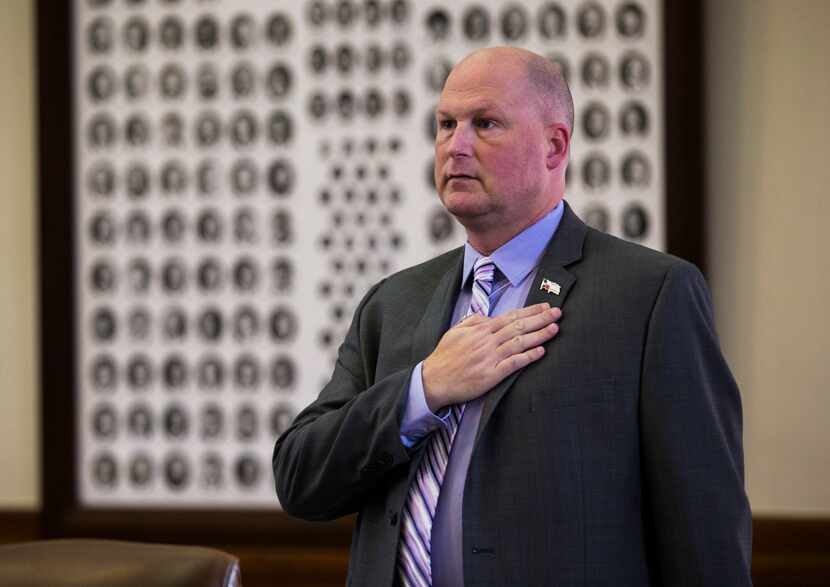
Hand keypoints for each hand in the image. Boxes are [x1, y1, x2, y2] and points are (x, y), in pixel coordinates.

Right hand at [422, 303, 561, 411]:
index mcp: (480, 329)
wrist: (434, 379)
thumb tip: (487, 316)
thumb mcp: (455, 331)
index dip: (530, 311)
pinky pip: (513, 363)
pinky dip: (528, 356)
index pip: (510, 317)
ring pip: (519, 342)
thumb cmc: (445, 356)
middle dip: (540, 318)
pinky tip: (541, 351)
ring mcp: (490, 357)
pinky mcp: (491, 374)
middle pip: (519, 326)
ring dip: (539, 335)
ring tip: (555, 329)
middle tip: (557, 312)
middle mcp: (487, 341)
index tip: (544, 306)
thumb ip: (473, 321)